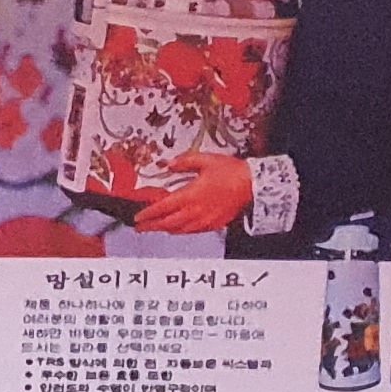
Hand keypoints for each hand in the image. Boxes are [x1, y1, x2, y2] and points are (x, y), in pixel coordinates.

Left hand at [134, 152, 257, 234]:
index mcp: (190, 196)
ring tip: (156, 227)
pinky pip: (192, 231)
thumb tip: (169, 164)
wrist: (253, 184)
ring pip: (179, 230)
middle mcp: (196, 211)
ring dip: (165, 229)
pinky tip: (178, 227)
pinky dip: (181, 230)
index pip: (162, 208)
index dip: (148, 214)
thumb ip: (183, 162)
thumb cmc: (231, 172)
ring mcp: (205, 220)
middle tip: (140, 227)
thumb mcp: (205, 160)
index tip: (138, 217)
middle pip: (167, 223)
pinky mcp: (214, 224)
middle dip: (151, 226)